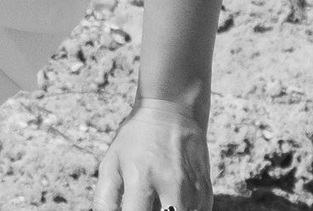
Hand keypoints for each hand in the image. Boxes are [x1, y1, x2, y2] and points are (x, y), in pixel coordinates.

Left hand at [95, 101, 212, 210]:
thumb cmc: (135, 140)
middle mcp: (170, 185)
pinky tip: (171, 203)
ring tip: (157, 201)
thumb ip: (105, 197)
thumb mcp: (111, 162)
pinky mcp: (206, 192)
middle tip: (145, 205)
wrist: (172, 112)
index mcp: (141, 177)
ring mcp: (192, 190)